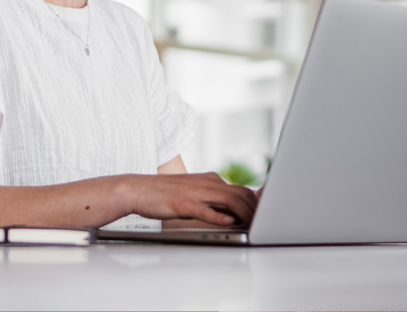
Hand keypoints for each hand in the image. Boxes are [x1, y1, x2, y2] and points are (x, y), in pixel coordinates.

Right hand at [129, 172, 258, 225]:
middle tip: (264, 223)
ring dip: (243, 213)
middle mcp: (207, 183)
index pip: (242, 190)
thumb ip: (214, 200)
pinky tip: (229, 222)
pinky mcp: (184, 203)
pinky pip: (205, 209)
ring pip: (228, 200)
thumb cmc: (167, 194)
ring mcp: (196, 192)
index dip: (257, 203)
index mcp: (211, 180)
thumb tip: (234, 213)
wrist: (140, 189)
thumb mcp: (195, 193)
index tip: (266, 214)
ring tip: (252, 225)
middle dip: (255, 210)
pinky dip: (219, 216)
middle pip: (240, 194)